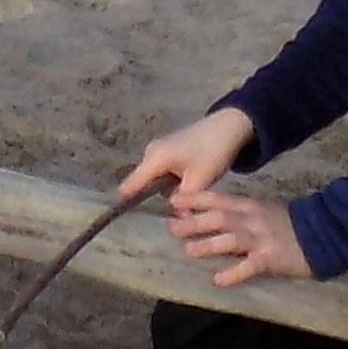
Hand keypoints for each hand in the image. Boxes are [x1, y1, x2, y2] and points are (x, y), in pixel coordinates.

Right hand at [114, 108, 256, 207]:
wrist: (230, 126)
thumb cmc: (213, 151)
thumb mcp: (200, 181)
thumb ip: (185, 203)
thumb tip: (180, 222)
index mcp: (154, 159)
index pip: (130, 186)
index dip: (123, 203)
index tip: (117, 220)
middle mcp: (151, 153)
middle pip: (143, 185)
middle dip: (155, 200)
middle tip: (173, 216)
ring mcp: (158, 150)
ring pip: (156, 180)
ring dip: (168, 191)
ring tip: (186, 198)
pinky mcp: (168, 150)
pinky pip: (163, 173)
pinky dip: (173, 182)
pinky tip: (189, 185)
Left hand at [166, 184, 315, 288]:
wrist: (325, 231)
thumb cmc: (291, 223)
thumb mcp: (264, 211)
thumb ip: (241, 214)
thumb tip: (213, 219)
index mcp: (250, 207)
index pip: (218, 200)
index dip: (195, 200)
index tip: (174, 202)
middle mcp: (252, 220)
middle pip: (220, 218)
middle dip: (195, 222)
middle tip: (172, 228)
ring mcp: (262, 239)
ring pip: (231, 239)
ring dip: (209, 244)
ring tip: (190, 251)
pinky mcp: (271, 259)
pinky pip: (249, 267)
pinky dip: (233, 274)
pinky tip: (218, 281)